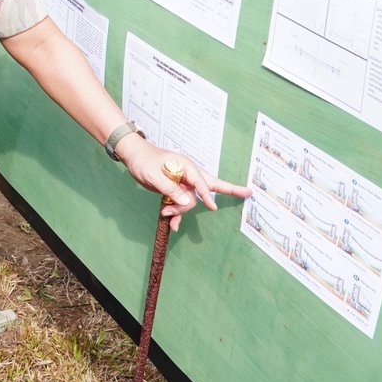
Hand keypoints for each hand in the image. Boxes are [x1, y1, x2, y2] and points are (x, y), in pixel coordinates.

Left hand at [116, 135, 249, 232]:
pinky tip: (172, 225)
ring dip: (181, 211)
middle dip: (229, 190)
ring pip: (192, 201)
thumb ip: (171, 189)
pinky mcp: (176, 189)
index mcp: (186, 166)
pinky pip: (182, 204)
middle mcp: (188, 174)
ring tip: (166, 214)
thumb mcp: (154, 176)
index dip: (206, 195)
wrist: (133, 156)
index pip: (201, 182)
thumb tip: (188, 202)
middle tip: (248, 192)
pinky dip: (177, 214)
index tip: (212, 207)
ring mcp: (183, 182)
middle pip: (212, 184)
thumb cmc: (144, 161)